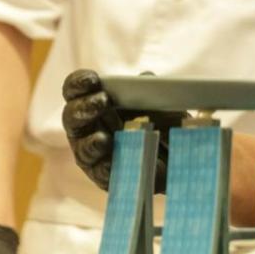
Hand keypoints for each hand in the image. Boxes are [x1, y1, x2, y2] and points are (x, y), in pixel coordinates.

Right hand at [61, 69, 183, 192]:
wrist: (182, 156)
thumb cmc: (165, 123)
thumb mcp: (162, 104)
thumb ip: (150, 91)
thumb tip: (145, 77)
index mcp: (97, 103)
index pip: (76, 90)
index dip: (78, 83)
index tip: (92, 79)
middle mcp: (90, 126)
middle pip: (72, 116)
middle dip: (83, 108)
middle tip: (103, 102)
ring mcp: (94, 152)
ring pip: (81, 146)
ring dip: (90, 139)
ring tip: (103, 137)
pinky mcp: (103, 175)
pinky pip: (99, 171)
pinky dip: (105, 165)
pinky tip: (111, 161)